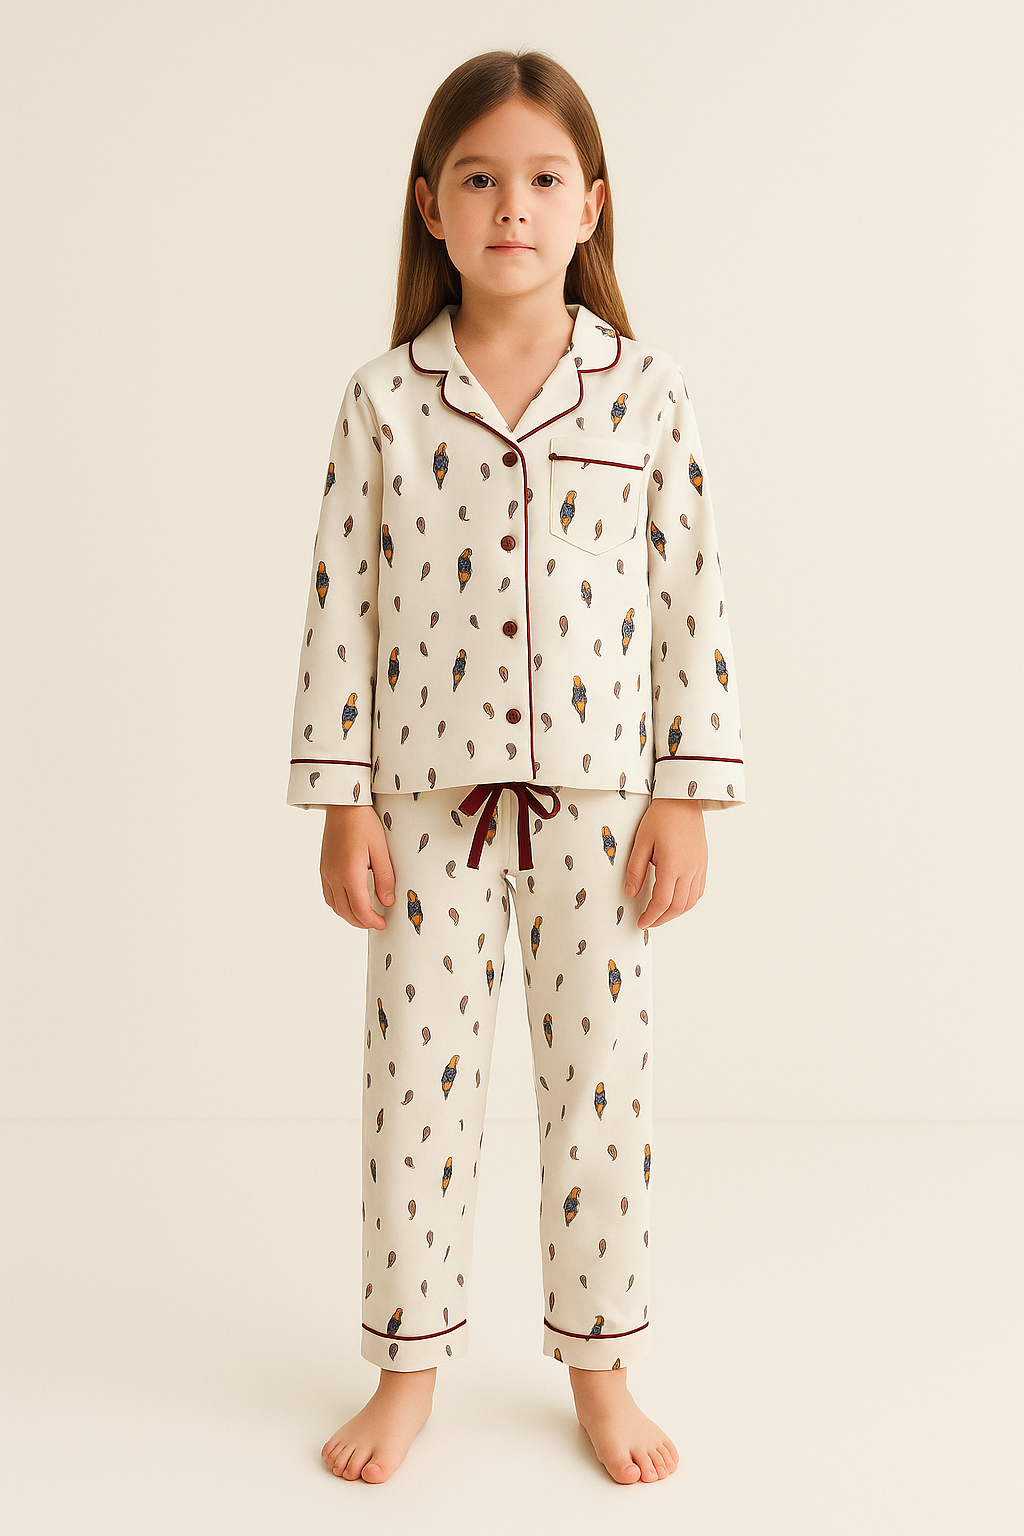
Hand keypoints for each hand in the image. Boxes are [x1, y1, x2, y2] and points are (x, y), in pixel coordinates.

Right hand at [320, 805, 395, 929]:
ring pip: (334, 906)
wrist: (343, 805)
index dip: (372, 921)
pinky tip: (349, 902)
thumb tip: (386, 901)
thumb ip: (385, 878)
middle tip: (376, 923)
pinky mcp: (323, 868)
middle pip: (345, 912)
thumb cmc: (363, 823)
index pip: (360, 909)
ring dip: (349, 915)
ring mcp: (326, 872)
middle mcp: (334, 876)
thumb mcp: (381, 850)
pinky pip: (328, 895)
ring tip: (365, 916)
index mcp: (349, 873)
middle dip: (361, 922)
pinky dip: (339, 905)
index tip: (382, 924)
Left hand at [624, 799, 706, 927]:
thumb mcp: (641, 842)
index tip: (641, 922)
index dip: (651, 916)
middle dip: (661, 919)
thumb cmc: (661, 817)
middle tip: (648, 922)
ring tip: (660, 914)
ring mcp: (699, 867)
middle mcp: (689, 869)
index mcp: (672, 864)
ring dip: (675, 913)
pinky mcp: (703, 864)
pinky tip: (676, 902)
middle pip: (677, 906)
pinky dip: (687, 902)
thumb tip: (630, 893)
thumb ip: (635, 870)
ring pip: (690, 902)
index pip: (662, 901)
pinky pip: (698, 891)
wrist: (683, 800)